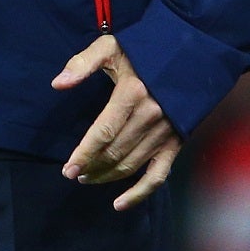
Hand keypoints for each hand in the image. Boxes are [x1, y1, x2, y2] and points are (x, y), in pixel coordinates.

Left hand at [52, 34, 182, 210]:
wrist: (191, 54)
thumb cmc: (145, 49)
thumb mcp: (111, 46)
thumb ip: (82, 63)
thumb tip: (58, 84)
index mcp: (132, 93)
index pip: (103, 132)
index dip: (84, 153)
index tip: (67, 169)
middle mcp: (150, 116)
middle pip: (115, 152)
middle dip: (91, 166)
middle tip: (73, 173)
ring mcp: (165, 133)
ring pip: (131, 165)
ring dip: (107, 177)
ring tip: (87, 178)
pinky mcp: (176, 143)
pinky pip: (158, 175)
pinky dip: (139, 193)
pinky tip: (120, 204)